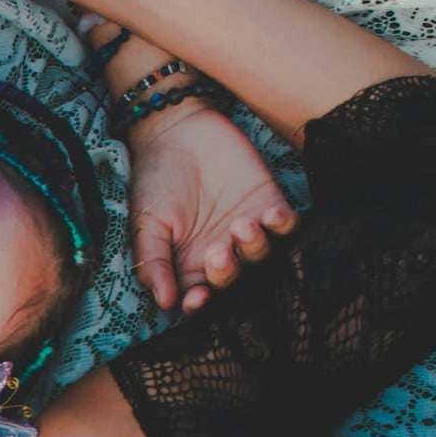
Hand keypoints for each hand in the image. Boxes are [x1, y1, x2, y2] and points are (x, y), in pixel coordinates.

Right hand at [127, 102, 297, 312]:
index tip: (199, 298)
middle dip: (228, 274)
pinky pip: (288, 227)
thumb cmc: (155, 180)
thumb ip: (154, 263)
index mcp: (187, 264)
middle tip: (218, 252)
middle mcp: (220, 253)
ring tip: (240, 225)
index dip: (202, 305)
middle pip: (234, 282)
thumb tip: (165, 303)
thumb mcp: (147, 225)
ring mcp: (246, 230)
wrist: (177, 131)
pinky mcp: (268, 203)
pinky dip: (284, 226)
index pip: (200, 297)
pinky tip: (270, 214)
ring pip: (263, 257)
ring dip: (255, 249)